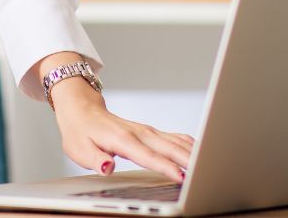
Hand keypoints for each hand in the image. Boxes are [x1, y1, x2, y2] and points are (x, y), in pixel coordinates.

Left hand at [45, 63, 195, 180]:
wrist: (82, 110)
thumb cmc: (80, 131)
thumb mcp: (78, 149)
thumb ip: (94, 159)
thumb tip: (108, 167)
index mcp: (122, 139)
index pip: (147, 155)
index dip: (165, 166)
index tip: (180, 176)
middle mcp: (139, 132)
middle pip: (169, 147)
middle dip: (188, 160)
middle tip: (204, 174)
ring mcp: (147, 131)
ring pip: (176, 141)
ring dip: (193, 152)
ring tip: (209, 165)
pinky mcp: (151, 132)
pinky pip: (175, 138)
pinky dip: (189, 145)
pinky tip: (200, 153)